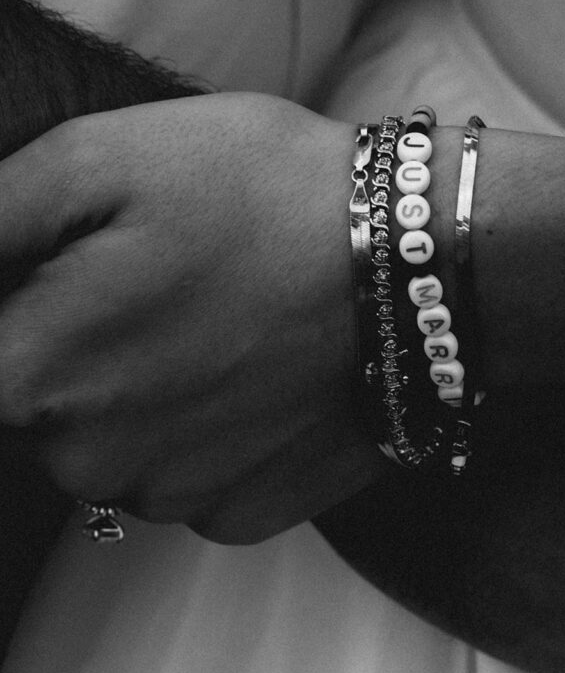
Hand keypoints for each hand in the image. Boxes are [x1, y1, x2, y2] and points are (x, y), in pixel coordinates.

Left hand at [0, 93, 384, 540]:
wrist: (416, 265)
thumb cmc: (262, 195)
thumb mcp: (102, 158)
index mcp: (38, 376)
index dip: (28, 307)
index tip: (95, 278)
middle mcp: (94, 464)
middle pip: (43, 414)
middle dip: (82, 351)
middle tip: (166, 282)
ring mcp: (177, 499)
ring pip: (120, 454)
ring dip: (148, 398)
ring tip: (221, 324)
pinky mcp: (247, 515)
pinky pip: (191, 484)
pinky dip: (210, 438)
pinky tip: (256, 378)